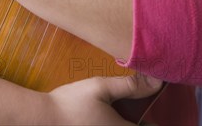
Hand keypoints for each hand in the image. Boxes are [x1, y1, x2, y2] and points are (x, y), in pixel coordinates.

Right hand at [46, 74, 161, 124]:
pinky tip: (107, 112)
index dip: (154, 117)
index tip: (152, 100)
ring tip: (123, 104)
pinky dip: (115, 120)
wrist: (44, 118)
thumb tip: (157, 81)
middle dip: (141, 119)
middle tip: (138, 101)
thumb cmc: (72, 103)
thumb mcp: (101, 87)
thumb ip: (129, 85)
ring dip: (128, 119)